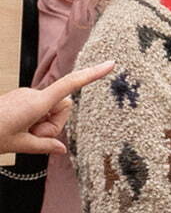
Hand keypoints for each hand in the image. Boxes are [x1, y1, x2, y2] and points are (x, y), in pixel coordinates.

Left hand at [0, 61, 114, 155]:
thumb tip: (61, 149)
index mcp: (38, 103)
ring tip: (21, 134)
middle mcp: (34, 94)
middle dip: (54, 123)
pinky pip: (37, 108)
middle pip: (62, 106)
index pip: (71, 84)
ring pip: (49, 109)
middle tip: (33, 136)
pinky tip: (16, 130)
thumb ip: (45, 145)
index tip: (111, 64)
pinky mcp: (19, 97)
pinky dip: (33, 120)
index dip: (92, 74)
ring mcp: (25, 95)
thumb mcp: (20, 145)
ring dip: (41, 124)